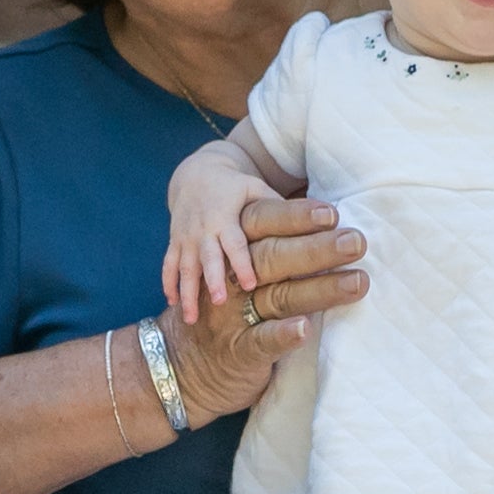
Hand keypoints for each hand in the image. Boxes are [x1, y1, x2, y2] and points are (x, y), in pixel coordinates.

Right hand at [158, 195, 366, 422]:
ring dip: (319, 288)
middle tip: (357, 241)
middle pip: (274, 256)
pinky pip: (260, 339)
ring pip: (277, 294)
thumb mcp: (234, 269)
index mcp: (228, 249)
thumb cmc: (221, 306)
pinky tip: (305, 329)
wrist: (173, 364)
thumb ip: (268, 245)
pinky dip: (282, 334)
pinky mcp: (235, 348)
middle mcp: (229, 279)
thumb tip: (320, 218)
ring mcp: (230, 314)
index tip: (333, 212)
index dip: (297, 216)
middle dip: (317, 247)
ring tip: (357, 282)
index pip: (263, 223)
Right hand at [162, 153, 276, 323]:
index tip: (251, 284)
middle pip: (207, 257)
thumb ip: (281, 208)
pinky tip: (172, 304)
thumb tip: (325, 218)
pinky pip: (168, 265)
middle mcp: (203, 228)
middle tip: (220, 302)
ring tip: (190, 318)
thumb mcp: (256, 189)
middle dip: (211, 280)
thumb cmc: (236, 187)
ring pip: (184, 266)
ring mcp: (186, 237)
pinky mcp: (175, 243)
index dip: (242, 262)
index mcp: (225, 216)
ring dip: (187, 291)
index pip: (234, 242)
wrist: (195, 175)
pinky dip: (169, 284)